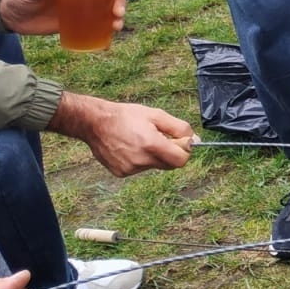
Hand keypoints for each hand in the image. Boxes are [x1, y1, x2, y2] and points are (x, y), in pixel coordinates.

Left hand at [0, 0, 126, 38]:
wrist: (13, 17)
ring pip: (106, 12)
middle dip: (119, 3)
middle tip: (118, 13)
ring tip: (116, 26)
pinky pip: (96, 27)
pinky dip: (105, 33)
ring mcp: (80, 10)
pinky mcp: (77, 24)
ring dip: (116, 18)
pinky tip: (109, 40)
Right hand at [49, 93, 195, 177]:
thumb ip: (179, 128)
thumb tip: (195, 140)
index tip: (179, 141)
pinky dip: (140, 160)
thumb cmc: (126, 116)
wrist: (94, 123)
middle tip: (159, 137)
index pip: (181, 160)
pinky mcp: (121, 173)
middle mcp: (141, 160)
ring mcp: (130, 169)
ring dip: (154, 155)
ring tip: (139, 140)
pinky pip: (140, 169)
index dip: (184, 150)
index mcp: (151, 145)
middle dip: (170, 152)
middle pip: (169, 164)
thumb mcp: (156, 115)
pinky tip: (129, 147)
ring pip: (154, 166)